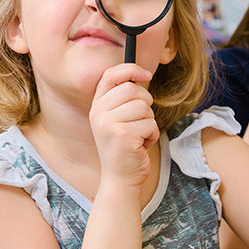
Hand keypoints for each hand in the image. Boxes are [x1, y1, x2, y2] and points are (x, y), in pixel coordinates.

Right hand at [89, 63, 157, 189]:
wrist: (120, 180)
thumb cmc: (125, 148)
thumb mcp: (117, 120)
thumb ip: (124, 100)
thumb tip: (143, 75)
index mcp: (96, 107)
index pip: (110, 75)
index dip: (130, 69)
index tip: (147, 74)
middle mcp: (98, 114)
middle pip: (133, 89)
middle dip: (146, 103)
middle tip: (141, 121)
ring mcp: (108, 124)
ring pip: (144, 106)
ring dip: (149, 122)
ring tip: (139, 136)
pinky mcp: (123, 136)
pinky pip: (150, 123)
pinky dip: (152, 135)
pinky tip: (141, 146)